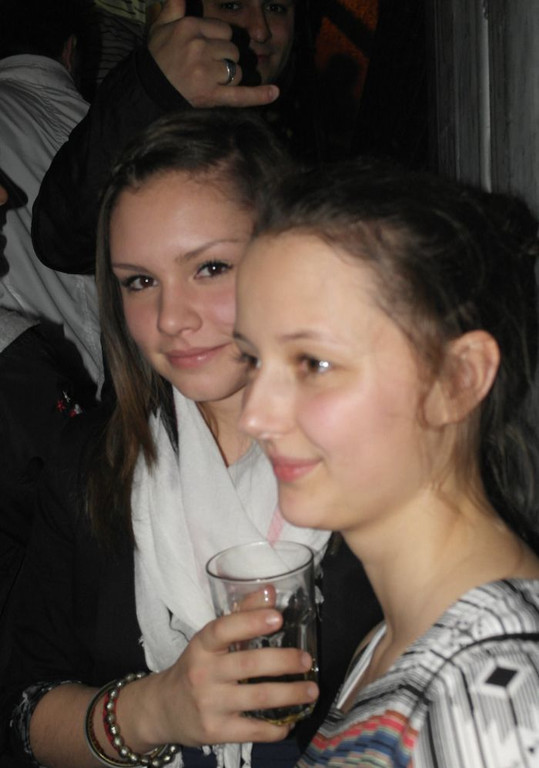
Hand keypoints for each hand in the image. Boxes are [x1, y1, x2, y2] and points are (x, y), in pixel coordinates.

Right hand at [129, 608, 317, 749]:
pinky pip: (252, 730)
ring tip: (311, 690)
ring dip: (290, 694)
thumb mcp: (209, 640)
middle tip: (306, 660)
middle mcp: (203, 673)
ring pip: (257, 697)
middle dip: (283, 661)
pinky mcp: (216, 732)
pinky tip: (290, 721)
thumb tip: (271, 592)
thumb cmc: (195, 667)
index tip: (278, 617)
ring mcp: (209, 704)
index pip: (223, 629)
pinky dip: (276, 728)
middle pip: (248, 664)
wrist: (163, 709)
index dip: (251, 622)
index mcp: (202, 645)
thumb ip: (240, 614)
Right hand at [147, 0, 278, 107]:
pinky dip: (259, 95)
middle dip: (226, 59)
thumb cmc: (158, 57)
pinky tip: (275, 92)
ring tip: (211, 81)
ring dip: (230, 77)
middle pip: (233, 51)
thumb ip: (175, 4)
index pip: (225, 31)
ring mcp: (206, 73)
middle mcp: (199, 48)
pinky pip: (240, 95)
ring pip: (236, 71)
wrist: (148, 89)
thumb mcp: (162, 25)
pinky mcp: (211, 96)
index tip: (208, 50)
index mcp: (191, 27)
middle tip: (206, 68)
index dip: (220, 42)